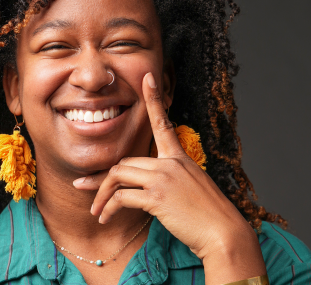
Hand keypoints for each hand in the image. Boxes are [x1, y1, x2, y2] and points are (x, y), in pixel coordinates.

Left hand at [74, 72, 265, 283]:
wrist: (223, 233)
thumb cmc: (208, 215)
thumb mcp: (192, 187)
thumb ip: (171, 178)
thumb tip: (148, 185)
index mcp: (179, 157)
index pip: (162, 121)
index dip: (154, 98)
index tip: (148, 77)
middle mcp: (171, 162)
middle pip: (125, 161)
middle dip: (103, 179)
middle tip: (87, 192)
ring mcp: (164, 177)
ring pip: (118, 175)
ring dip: (101, 194)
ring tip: (96, 211)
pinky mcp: (158, 196)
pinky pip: (121, 197)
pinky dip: (109, 209)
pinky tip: (105, 219)